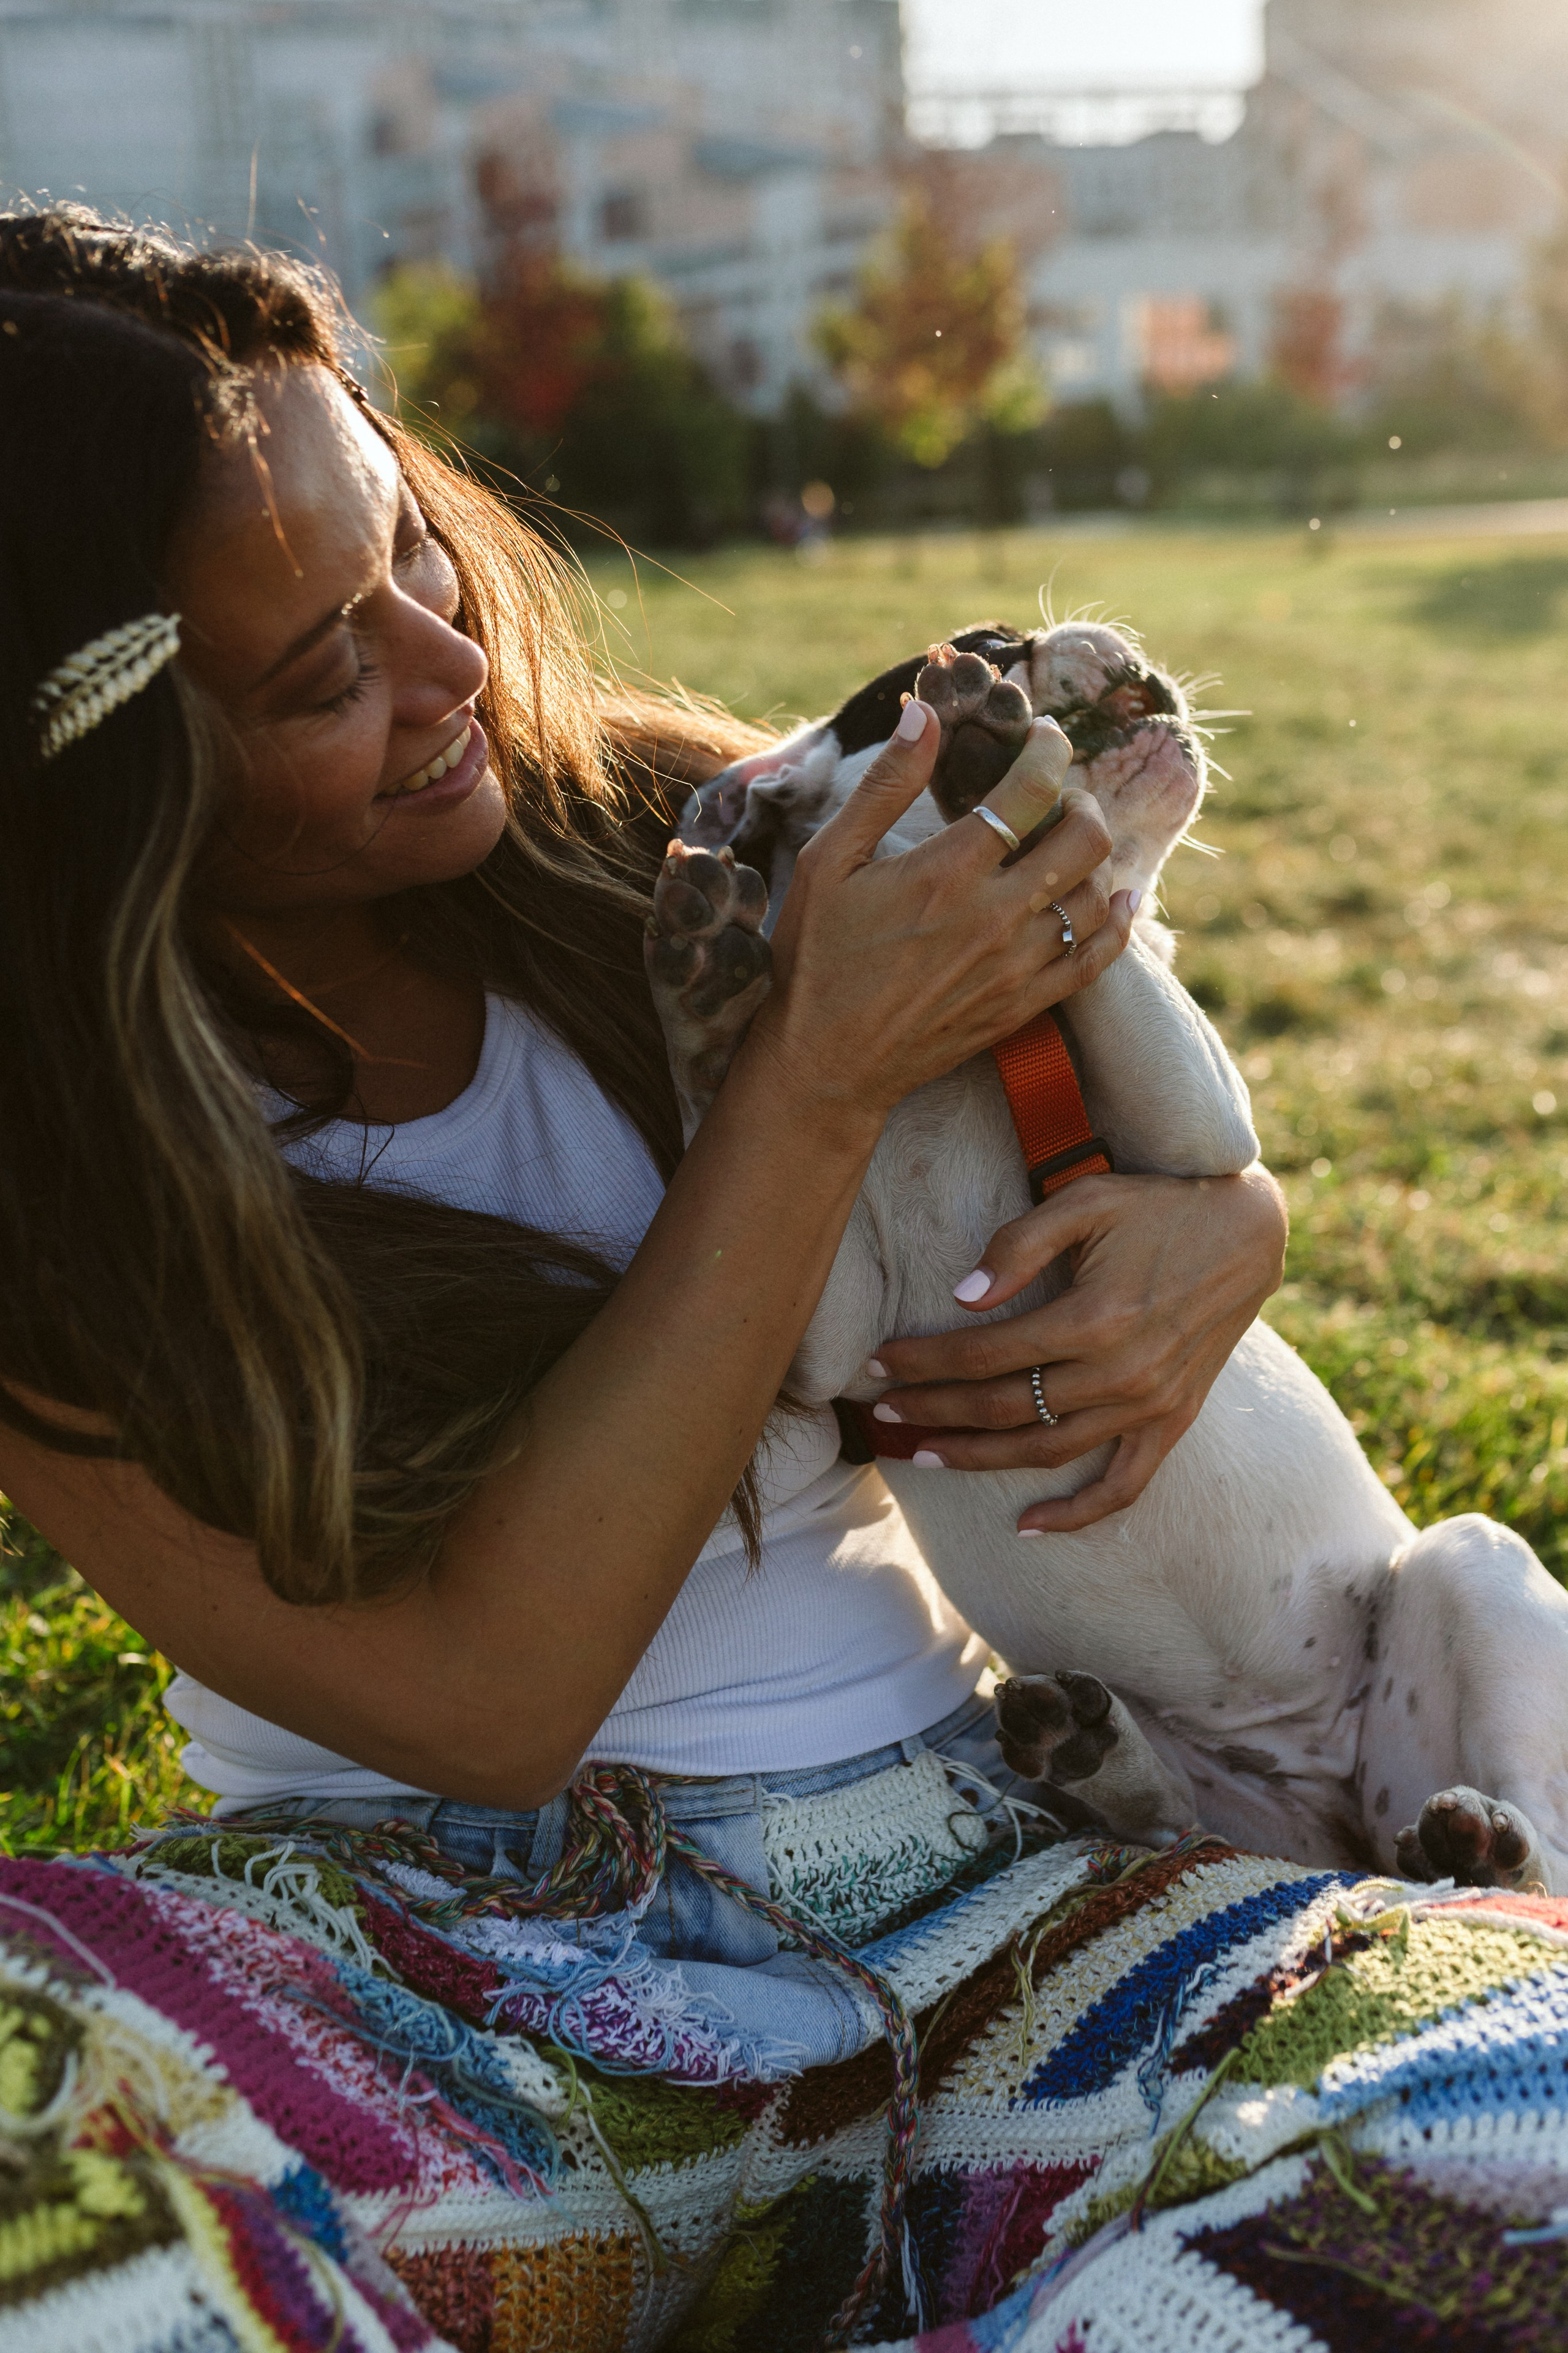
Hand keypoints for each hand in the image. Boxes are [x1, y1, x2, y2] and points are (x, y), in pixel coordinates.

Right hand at [751, 705, 1135, 1129]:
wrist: (825, 1063)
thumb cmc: (817, 959)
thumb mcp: (828, 862)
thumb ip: (882, 786)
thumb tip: (921, 713)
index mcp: (946, 871)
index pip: (1029, 789)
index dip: (1048, 749)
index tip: (1044, 736)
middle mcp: (993, 916)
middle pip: (1084, 838)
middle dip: (1082, 802)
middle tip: (1061, 798)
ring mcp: (1015, 965)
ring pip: (1095, 895)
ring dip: (1093, 859)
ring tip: (1068, 847)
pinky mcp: (1024, 1005)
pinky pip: (1096, 959)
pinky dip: (1115, 924)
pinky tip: (1115, 900)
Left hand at [868, 1166, 1287, 1530]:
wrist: (1248, 1233)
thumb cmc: (1158, 1206)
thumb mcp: (1086, 1200)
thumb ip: (1019, 1245)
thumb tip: (962, 1298)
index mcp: (1094, 1317)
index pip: (984, 1354)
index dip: (922, 1363)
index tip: (876, 1365)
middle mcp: (1122, 1372)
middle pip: (1005, 1407)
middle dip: (933, 1412)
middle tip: (881, 1413)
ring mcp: (1150, 1404)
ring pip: (1046, 1450)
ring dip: (979, 1459)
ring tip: (922, 1456)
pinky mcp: (1173, 1420)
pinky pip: (1123, 1485)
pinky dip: (1076, 1513)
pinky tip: (1025, 1527)